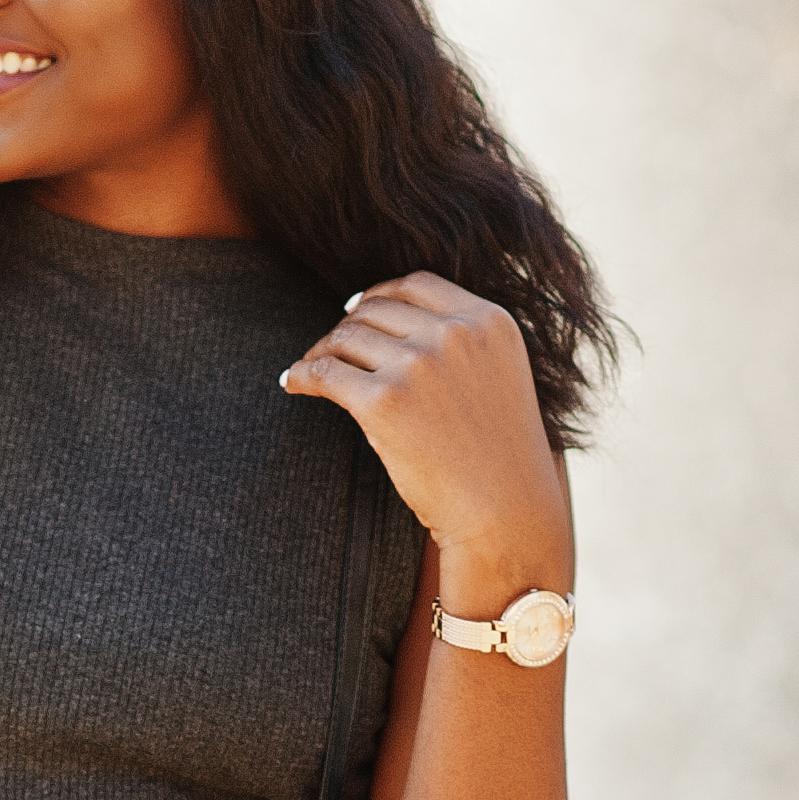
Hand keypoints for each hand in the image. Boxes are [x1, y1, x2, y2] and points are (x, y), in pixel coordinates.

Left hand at [278, 273, 573, 608]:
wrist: (506, 514)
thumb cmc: (498, 458)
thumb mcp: (497, 377)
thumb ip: (458, 343)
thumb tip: (380, 319)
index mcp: (488, 321)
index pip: (417, 285)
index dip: (380, 294)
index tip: (356, 310)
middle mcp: (455, 333)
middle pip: (376, 310)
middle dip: (348, 327)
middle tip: (330, 351)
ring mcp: (419, 364)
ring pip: (347, 338)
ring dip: (321, 352)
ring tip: (311, 370)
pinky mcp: (384, 401)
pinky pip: (324, 373)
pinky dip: (301, 375)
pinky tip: (292, 384)